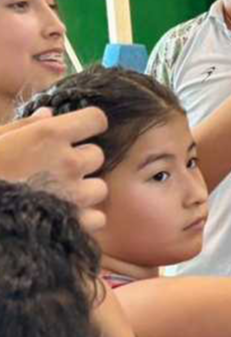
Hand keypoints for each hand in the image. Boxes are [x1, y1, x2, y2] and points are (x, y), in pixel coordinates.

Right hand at [0, 108, 107, 231]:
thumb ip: (25, 125)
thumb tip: (49, 113)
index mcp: (49, 135)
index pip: (96, 119)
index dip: (88, 125)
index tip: (78, 132)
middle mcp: (68, 162)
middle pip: (96, 155)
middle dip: (79, 161)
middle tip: (54, 170)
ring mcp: (73, 193)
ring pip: (99, 187)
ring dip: (83, 191)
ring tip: (58, 196)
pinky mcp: (72, 222)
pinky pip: (97, 218)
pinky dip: (84, 219)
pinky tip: (64, 217)